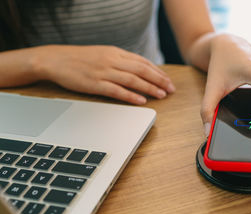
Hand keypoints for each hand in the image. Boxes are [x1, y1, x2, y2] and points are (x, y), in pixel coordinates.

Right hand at [34, 45, 174, 103]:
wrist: (56, 60)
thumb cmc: (80, 59)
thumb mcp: (103, 54)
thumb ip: (121, 61)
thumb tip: (139, 69)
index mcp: (115, 53)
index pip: (142, 62)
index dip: (158, 72)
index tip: (168, 80)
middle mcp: (112, 61)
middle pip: (142, 70)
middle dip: (159, 80)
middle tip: (171, 89)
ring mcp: (104, 72)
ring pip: (133, 80)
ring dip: (150, 88)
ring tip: (162, 95)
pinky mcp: (95, 84)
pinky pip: (117, 91)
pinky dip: (131, 96)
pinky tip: (142, 101)